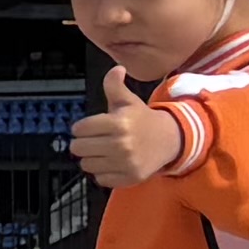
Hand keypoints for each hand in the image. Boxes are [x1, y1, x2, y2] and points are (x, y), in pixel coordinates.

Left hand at [70, 62, 186, 187]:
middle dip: (83, 143)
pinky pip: (100, 179)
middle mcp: (121, 144)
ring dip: (91, 159)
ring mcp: (125, 163)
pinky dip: (103, 173)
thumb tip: (116, 69)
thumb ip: (115, 85)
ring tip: (103, 152)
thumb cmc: (142, 119)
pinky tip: (112, 163)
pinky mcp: (129, 178)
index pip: (79, 129)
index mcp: (118, 123)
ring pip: (86, 165)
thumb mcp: (128, 101)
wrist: (170, 139)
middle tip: (94, 140)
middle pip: (78, 148)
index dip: (82, 127)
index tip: (90, 127)